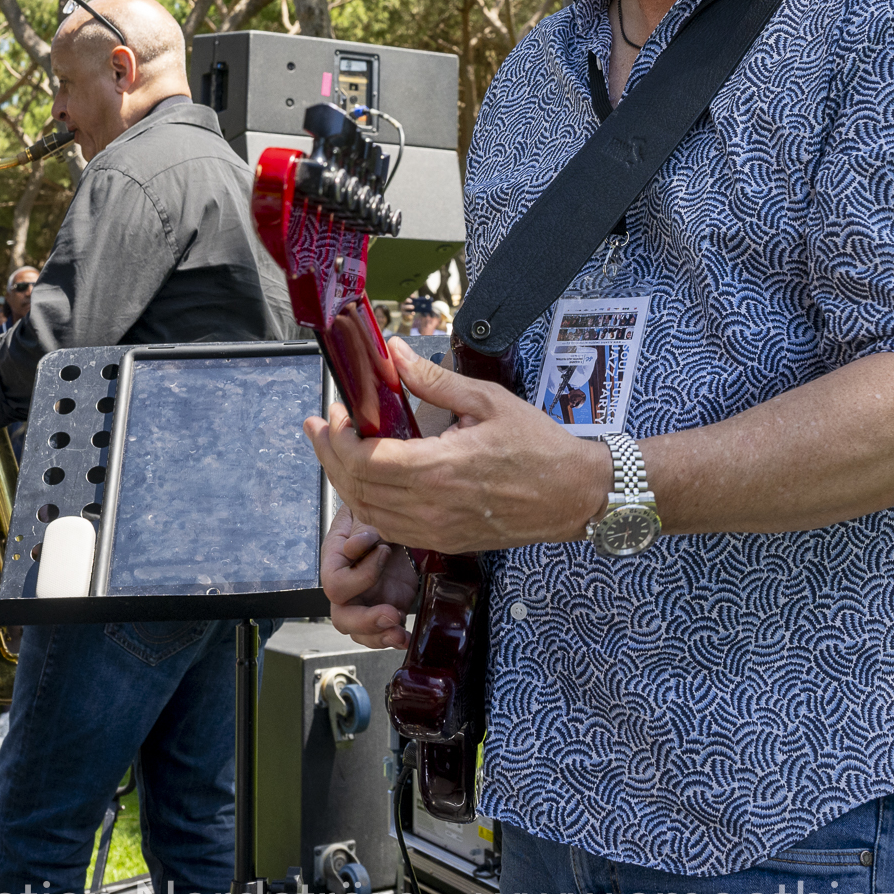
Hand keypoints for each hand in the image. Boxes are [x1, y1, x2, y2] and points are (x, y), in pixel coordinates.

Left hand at [303, 341, 610, 554]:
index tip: (338, 412)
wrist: (573, 495)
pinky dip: (367, 504)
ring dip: (343, 480)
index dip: (340, 438)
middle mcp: (431, 506)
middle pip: (357, 487)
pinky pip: (389, 527)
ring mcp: (435, 529)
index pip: (366, 460)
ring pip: (367, 511)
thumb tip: (395, 352)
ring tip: (334, 450)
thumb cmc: (538, 446)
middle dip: (329, 455)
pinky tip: (366, 481)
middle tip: (320, 427)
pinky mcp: (442, 540)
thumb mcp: (487, 401)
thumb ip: (434, 381)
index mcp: (439, 469)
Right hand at [321, 505, 422, 650]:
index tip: (385, 553)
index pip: (336, 583)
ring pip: (361, 632)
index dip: (360, 576)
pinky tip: (407, 637)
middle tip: (392, 613)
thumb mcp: (366, 513)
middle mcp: (348, 587)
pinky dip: (394, 638)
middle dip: (366, 621)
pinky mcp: (388, 607)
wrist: (397, 521)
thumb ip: (362, 528)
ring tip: (401, 634)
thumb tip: (355, 546)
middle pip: (343, 617)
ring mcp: (367, 601)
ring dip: (380, 637)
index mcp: (336, 561)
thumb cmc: (374, 514)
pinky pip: (384, 632)